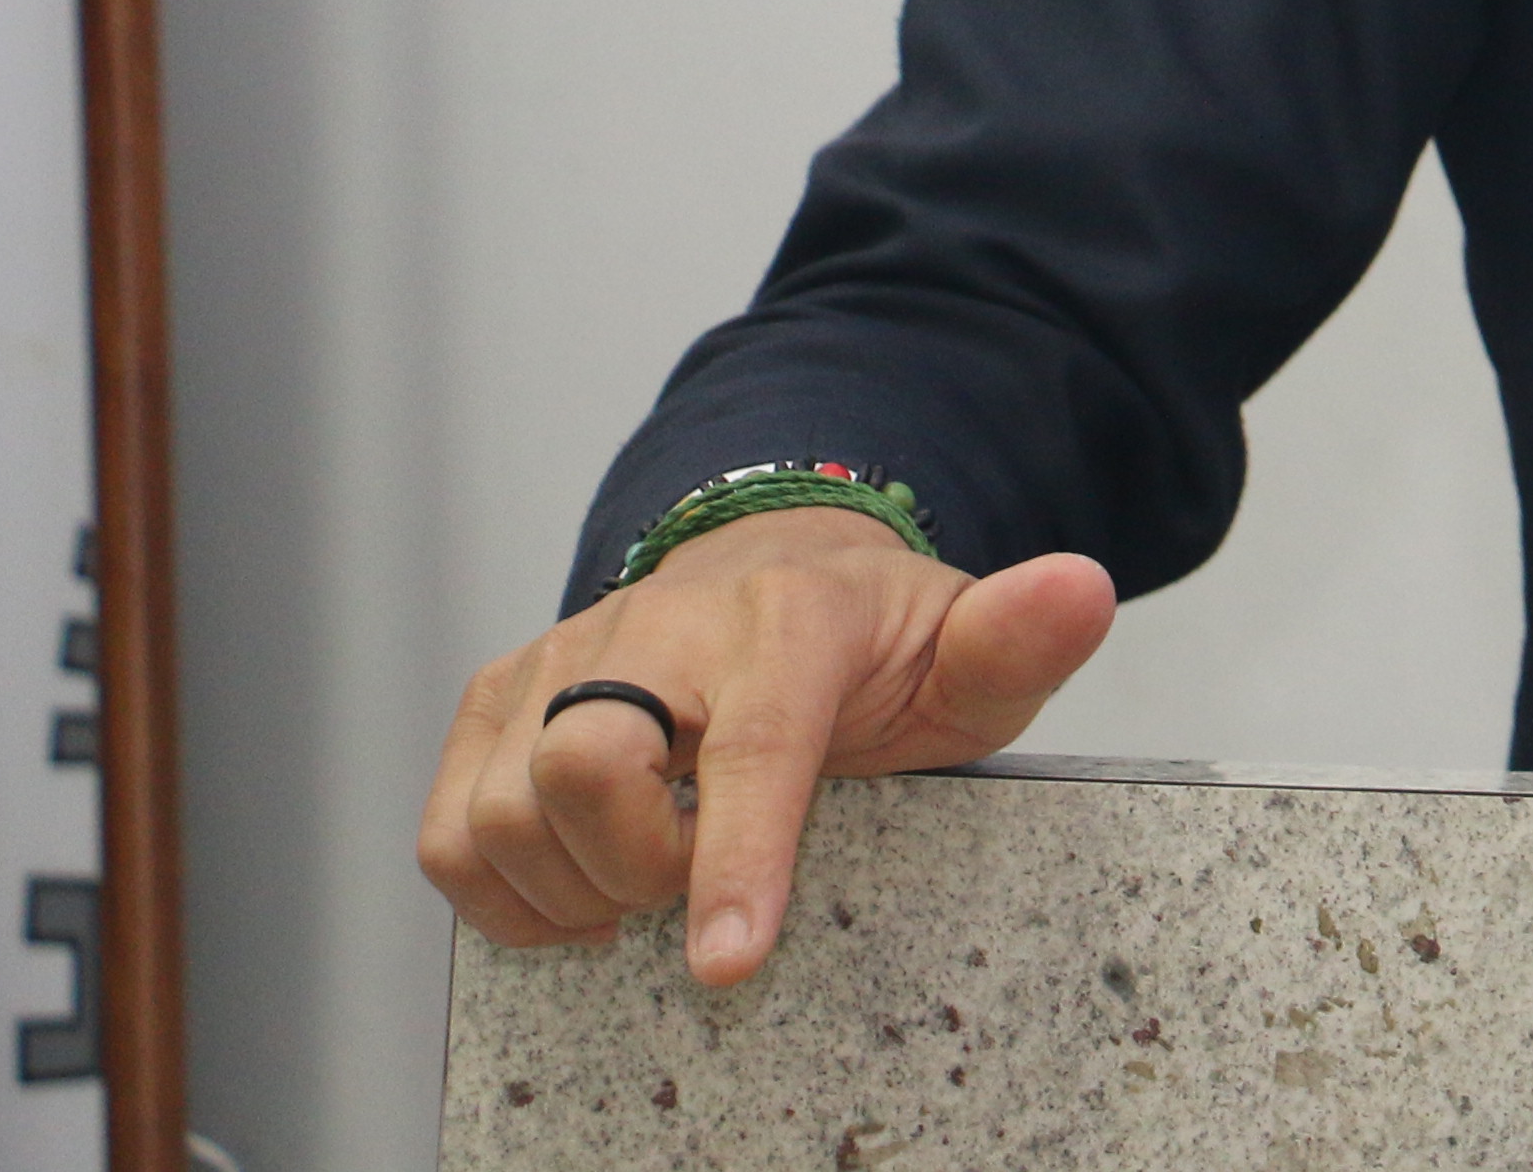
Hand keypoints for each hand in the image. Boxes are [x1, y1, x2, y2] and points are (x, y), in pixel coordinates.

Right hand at [416, 507, 1114, 986]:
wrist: (780, 567)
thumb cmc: (877, 639)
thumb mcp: (966, 646)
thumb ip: (1020, 639)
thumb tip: (1082, 591)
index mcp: (789, 616)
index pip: (752, 744)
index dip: (737, 861)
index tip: (729, 965)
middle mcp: (660, 625)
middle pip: (582, 768)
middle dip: (635, 869)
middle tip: (696, 893)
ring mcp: (564, 654)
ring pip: (502, 807)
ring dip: (570, 888)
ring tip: (653, 884)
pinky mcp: (499, 695)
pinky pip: (450, 825)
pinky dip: (500, 889)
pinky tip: (582, 888)